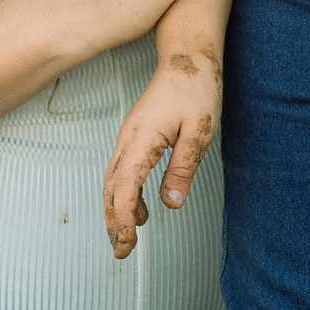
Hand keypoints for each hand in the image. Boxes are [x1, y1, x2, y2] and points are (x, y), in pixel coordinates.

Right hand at [102, 53, 220, 257]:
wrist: (186, 57)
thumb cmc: (196, 90)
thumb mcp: (198, 131)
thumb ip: (182, 168)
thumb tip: (170, 204)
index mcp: (142, 138)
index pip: (125, 187)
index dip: (123, 218)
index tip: (127, 242)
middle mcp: (128, 139)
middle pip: (111, 188)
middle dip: (113, 222)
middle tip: (122, 252)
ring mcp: (128, 137)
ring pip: (112, 181)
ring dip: (116, 211)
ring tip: (127, 238)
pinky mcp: (134, 136)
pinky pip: (121, 171)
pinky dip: (124, 194)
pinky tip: (140, 210)